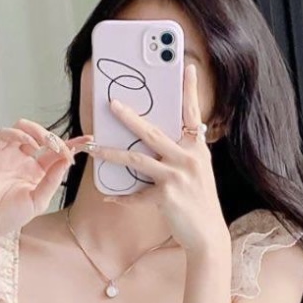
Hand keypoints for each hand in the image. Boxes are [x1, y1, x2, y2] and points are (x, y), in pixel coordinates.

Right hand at [0, 121, 93, 242]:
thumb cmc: (8, 216)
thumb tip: (67, 161)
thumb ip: (52, 180)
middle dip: (57, 140)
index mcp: (37, 172)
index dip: (73, 144)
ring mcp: (8, 154)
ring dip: (38, 131)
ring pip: (24, 128)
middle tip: (63, 149)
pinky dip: (20, 134)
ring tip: (47, 143)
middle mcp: (23, 160)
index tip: (88, 140)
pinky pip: (6, 134)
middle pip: (43, 138)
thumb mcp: (38, 201)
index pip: (57, 153)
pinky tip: (30, 144)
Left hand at [86, 64, 227, 255]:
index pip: (192, 114)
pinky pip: (137, 195)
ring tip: (94, 147)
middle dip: (129, 117)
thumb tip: (152, 142)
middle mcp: (188, 158)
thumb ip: (180, 155)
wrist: (208, 235)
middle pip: (152, 132)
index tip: (186, 67)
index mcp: (197, 149)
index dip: (189, 90)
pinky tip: (109, 197)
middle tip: (111, 104)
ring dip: (111, 153)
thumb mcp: (197, 172)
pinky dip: (122, 198)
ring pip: (136, 160)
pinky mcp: (166, 196)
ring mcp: (176, 176)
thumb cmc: (199, 203)